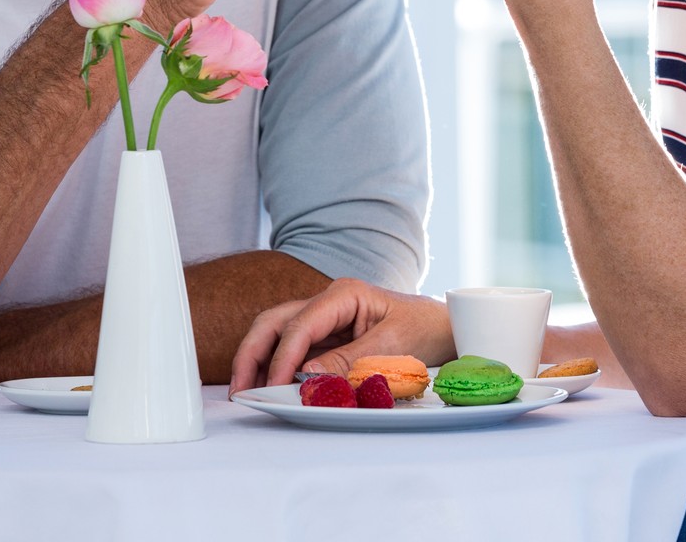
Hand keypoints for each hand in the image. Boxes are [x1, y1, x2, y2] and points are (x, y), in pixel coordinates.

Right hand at [228, 278, 453, 392]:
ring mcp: (325, 319)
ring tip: (245, 390)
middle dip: (252, 352)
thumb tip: (306, 376)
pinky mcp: (326, 338)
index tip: (273, 386)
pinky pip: (293, 349)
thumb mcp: (391, 346)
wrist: (445, 328)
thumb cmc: (424, 329)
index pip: (300, 324)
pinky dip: (276, 366)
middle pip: (275, 321)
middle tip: (240, 388)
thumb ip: (349, 360)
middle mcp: (328, 302)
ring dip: (258, 360)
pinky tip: (268, 386)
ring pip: (277, 333)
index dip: (282, 357)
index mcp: (344, 294)